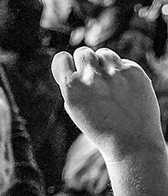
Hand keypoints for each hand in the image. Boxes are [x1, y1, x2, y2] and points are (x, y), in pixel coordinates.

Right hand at [53, 47, 163, 162]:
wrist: (131, 143)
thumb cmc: (99, 127)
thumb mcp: (74, 108)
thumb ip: (71, 85)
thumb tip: (74, 62)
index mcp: (71, 87)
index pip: (61, 58)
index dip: (66, 64)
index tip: (72, 71)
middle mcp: (90, 77)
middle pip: (83, 52)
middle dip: (86, 62)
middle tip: (94, 79)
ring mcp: (113, 73)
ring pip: (103, 53)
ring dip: (104, 63)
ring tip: (110, 82)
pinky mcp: (133, 72)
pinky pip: (123, 61)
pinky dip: (122, 71)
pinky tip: (125, 88)